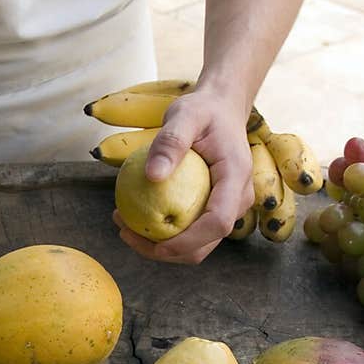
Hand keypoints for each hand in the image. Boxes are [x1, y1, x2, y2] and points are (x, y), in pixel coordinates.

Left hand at [113, 88, 253, 263]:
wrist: (220, 111)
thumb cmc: (204, 111)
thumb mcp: (185, 115)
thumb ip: (170, 142)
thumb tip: (152, 176)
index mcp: (236, 178)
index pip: (218, 222)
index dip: (188, 241)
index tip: (155, 244)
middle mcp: (238, 199)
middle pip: (206, 244)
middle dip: (167, 252)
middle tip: (126, 234)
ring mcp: (228, 207)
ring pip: (198, 245)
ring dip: (162, 247)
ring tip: (125, 227)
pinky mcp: (215, 210)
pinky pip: (191, 232)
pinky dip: (165, 234)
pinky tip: (135, 218)